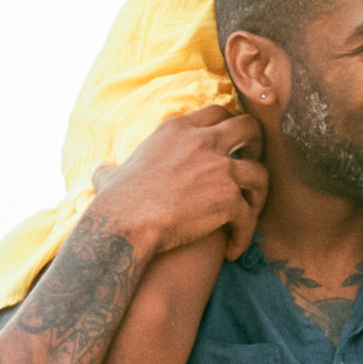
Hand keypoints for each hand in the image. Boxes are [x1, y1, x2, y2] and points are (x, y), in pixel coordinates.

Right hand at [87, 106, 267, 262]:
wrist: (124, 224)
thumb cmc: (114, 204)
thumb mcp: (109, 176)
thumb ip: (110, 167)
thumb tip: (102, 167)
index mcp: (178, 130)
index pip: (216, 113)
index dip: (228, 127)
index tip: (231, 145)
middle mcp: (203, 141)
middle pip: (248, 126)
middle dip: (257, 144)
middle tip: (251, 165)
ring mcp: (219, 168)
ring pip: (260, 173)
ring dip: (258, 195)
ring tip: (248, 214)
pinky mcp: (228, 197)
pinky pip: (250, 216)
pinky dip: (245, 235)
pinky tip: (234, 251)